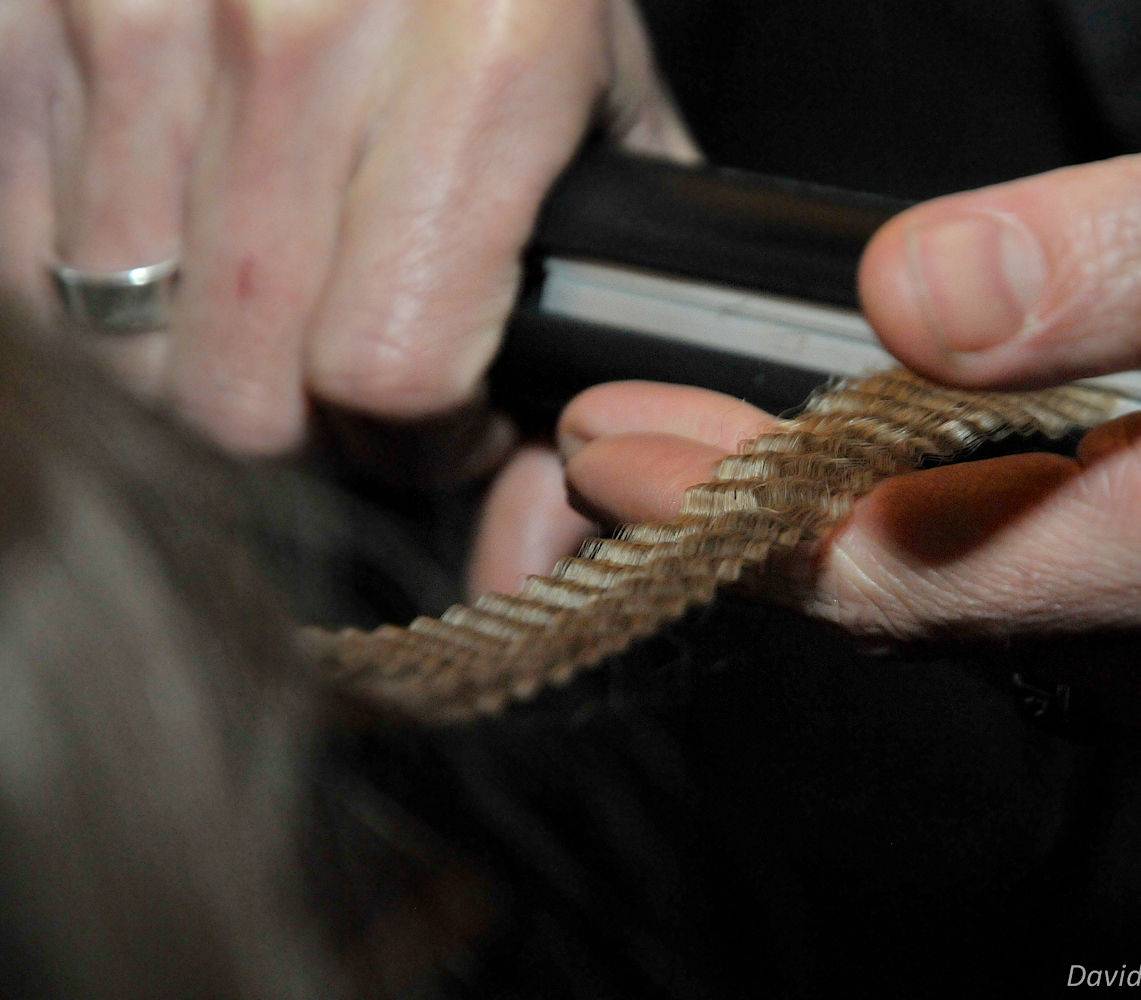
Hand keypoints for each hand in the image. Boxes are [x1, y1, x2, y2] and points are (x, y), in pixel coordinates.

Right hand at [0, 0, 695, 454]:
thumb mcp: (607, 111)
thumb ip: (612, 314)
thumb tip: (541, 532)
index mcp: (486, 55)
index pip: (396, 373)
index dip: (428, 433)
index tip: (444, 405)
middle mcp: (296, 25)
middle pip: (243, 393)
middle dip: (310, 423)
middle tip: (350, 365)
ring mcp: (136, 8)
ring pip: (121, 346)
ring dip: (198, 360)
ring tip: (266, 289)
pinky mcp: (23, 12)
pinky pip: (21, 267)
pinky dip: (92, 293)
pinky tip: (172, 236)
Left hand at [548, 13, 1140, 775]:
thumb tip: (916, 297)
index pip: (924, 566)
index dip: (746, 514)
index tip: (620, 451)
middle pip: (958, 615)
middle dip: (792, 532)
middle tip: (653, 446)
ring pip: (1041, 634)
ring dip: (913, 545)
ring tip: (786, 453)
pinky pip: (1136, 641)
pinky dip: (1037, 563)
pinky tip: (1003, 484)